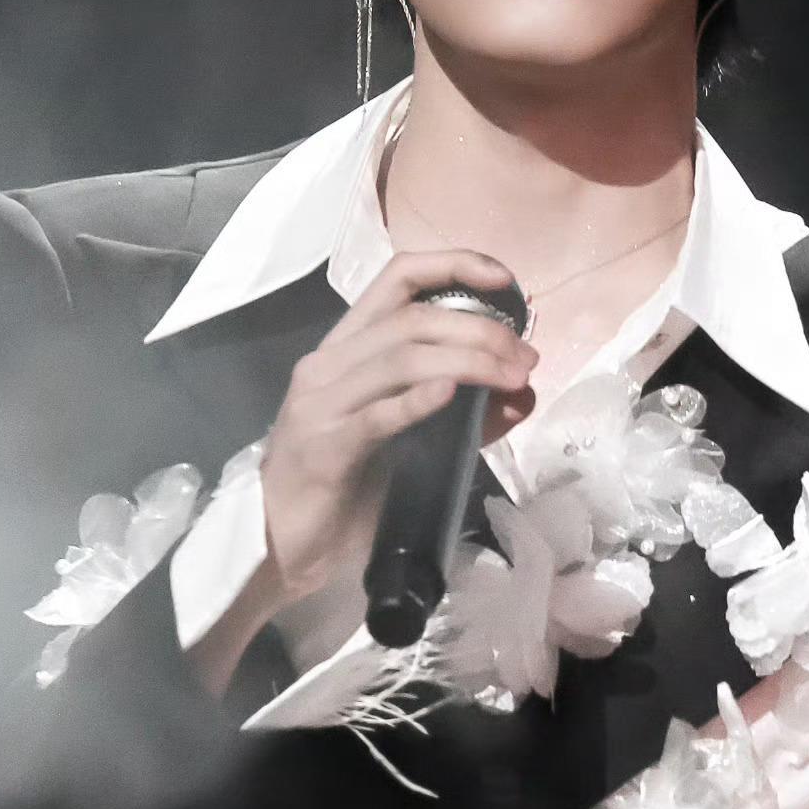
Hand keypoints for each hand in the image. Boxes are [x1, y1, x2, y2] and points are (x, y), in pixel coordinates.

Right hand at [258, 249, 537, 602]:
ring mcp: (322, 403)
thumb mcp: (409, 438)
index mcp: (346, 347)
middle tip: (524, 358)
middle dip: (481, 330)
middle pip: (412, 319)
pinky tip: (450, 394)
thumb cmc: (344, 486)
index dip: (453, 265)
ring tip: (511, 378)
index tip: (504, 280)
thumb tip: (524, 392)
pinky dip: (416, 400)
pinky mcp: (325, 448)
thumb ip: (465, 413)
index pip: (397, 279)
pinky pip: (376, 416)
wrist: (283, 543)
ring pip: (401, 358)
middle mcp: (329, 363)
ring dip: (469, 362)